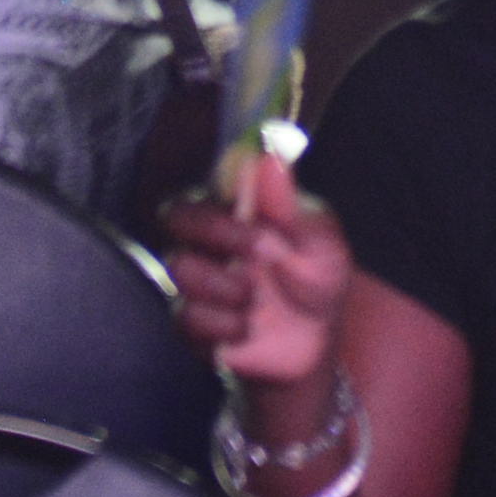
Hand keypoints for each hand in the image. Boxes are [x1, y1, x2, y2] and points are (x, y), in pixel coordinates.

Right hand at [166, 144, 351, 390]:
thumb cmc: (318, 276)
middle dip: (219, 233)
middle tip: (263, 251)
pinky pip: (185, 316)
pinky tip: (247, 326)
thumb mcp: (318, 239)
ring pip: (180, 267)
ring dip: (224, 283)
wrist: (319, 339)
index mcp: (237, 211)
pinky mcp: (195, 324)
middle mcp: (210, 241)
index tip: (260, 222)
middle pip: (176, 216)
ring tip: (256, 296)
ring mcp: (199, 281)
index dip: (221, 198)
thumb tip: (269, 156)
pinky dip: (222, 323)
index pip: (206, 183)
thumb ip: (288, 204)